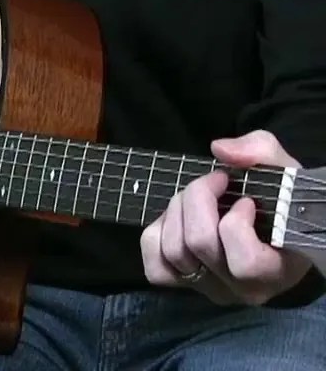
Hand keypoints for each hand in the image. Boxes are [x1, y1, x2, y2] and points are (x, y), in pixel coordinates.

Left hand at [140, 130, 311, 305]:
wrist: (271, 225)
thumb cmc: (280, 203)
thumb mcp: (283, 172)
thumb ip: (261, 153)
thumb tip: (220, 149)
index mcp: (275, 270)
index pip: (246, 262)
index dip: (236, 222)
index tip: (245, 200)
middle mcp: (241, 289)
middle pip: (199, 244)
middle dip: (198, 198)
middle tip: (213, 182)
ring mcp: (209, 289)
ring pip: (173, 250)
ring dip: (177, 210)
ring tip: (195, 197)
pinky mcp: (182, 284)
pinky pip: (155, 266)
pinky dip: (158, 234)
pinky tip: (177, 219)